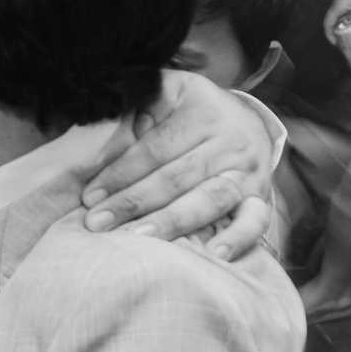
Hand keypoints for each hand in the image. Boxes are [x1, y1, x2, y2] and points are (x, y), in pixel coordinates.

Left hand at [81, 70, 272, 258]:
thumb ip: (134, 109)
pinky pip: (255, 221)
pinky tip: (212, 256)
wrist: (246, 119)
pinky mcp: (261, 198)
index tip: (89, 198)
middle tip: (98, 223)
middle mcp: (230, 142)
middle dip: (134, 202)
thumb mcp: (165, 95)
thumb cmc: (190, 110)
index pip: (155, 149)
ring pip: (209, 200)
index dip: (120, 174)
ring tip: (138, 239)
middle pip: (176, 177)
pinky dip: (236, 239)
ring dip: (172, 222)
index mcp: (203, 113)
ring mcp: (248, 172)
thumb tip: (92, 140)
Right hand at [324, 0, 350, 46]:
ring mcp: (342, 0)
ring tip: (346, 35)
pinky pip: (342, 13)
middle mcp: (337, 3)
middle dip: (333, 32)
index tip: (335, 43)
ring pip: (336, 16)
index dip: (329, 34)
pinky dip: (345, 21)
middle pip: (330, 20)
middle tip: (341, 42)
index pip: (327, 23)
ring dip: (339, 26)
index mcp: (338, 5)